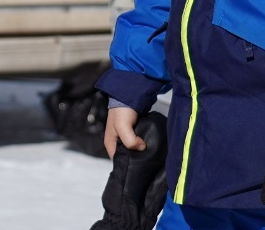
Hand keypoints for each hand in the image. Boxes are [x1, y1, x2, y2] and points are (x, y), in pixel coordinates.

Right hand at [91, 112, 166, 229]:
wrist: (128, 94)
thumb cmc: (121, 111)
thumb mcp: (122, 127)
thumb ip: (130, 140)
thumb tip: (142, 147)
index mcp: (111, 145)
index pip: (119, 162)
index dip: (128, 167)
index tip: (140, 171)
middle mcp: (118, 143)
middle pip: (127, 157)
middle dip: (137, 161)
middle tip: (149, 165)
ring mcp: (126, 137)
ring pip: (134, 151)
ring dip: (142, 153)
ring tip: (152, 159)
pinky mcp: (135, 132)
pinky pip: (140, 143)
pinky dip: (145, 145)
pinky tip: (153, 149)